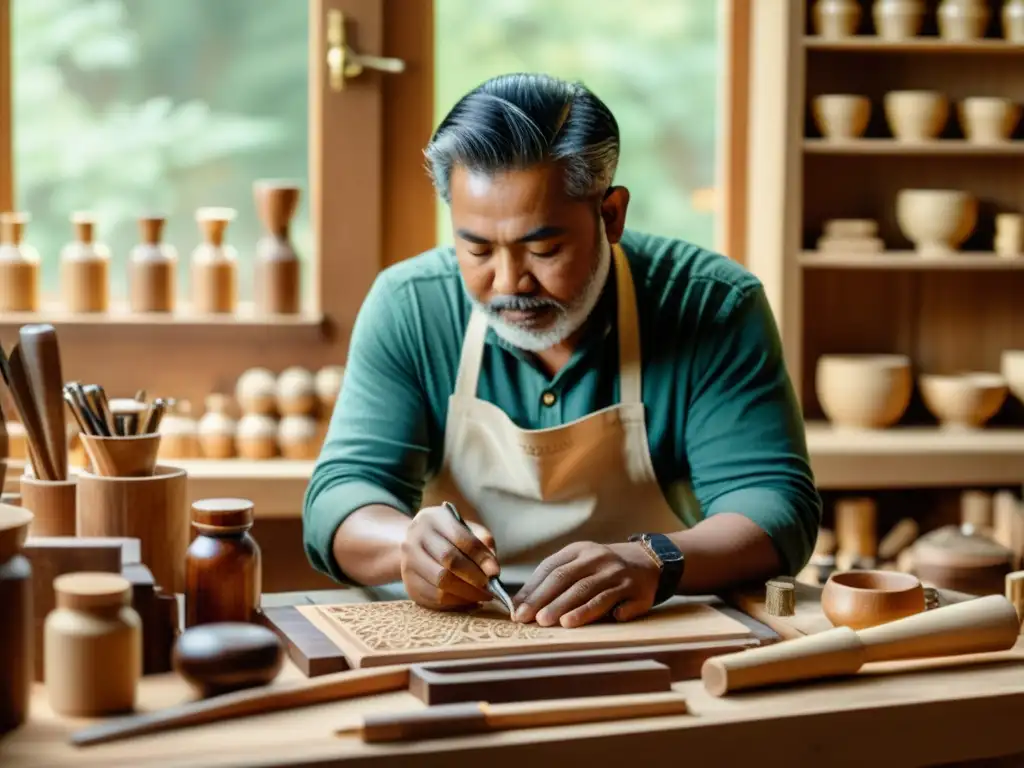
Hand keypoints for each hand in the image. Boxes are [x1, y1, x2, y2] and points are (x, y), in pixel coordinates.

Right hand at [400, 505, 499, 610]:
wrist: (415, 546)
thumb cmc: (447, 537)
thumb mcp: (465, 529)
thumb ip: (482, 543)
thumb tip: (493, 570)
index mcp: (432, 518)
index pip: (460, 538)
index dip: (480, 557)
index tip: (495, 572)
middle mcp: (415, 537)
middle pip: (448, 560)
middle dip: (474, 577)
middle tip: (490, 588)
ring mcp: (408, 562)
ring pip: (440, 582)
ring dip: (466, 593)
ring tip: (482, 595)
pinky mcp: (409, 584)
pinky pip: (433, 598)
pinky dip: (455, 602)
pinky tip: (468, 600)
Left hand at [513, 542, 660, 627]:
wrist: (647, 560)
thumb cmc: (601, 568)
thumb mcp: (580, 562)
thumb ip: (554, 579)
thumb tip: (520, 605)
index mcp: (579, 551)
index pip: (551, 568)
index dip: (533, 590)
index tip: (518, 610)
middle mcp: (599, 560)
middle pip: (569, 580)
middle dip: (550, 601)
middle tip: (534, 620)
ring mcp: (619, 575)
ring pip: (594, 592)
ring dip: (578, 609)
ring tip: (561, 623)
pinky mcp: (638, 592)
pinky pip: (625, 603)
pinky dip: (618, 612)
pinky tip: (611, 620)